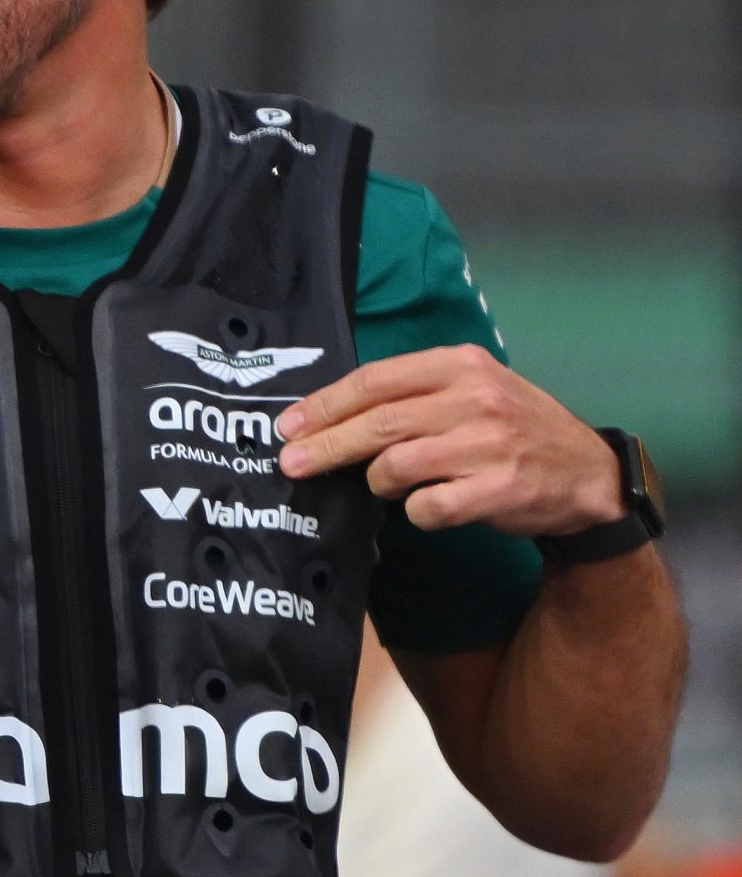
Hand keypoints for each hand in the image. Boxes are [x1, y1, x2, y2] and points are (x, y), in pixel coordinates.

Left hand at [276, 345, 621, 533]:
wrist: (588, 474)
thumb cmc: (513, 430)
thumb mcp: (472, 391)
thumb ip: (412, 395)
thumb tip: (330, 414)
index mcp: (460, 365)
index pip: (374, 381)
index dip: (325, 405)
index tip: (288, 425)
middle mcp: (474, 399)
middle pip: (376, 424)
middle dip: (325, 446)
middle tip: (291, 464)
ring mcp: (489, 444)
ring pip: (394, 467)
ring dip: (378, 482)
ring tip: (389, 485)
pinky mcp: (499, 490)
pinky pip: (427, 507)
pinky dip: (416, 512)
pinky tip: (427, 507)